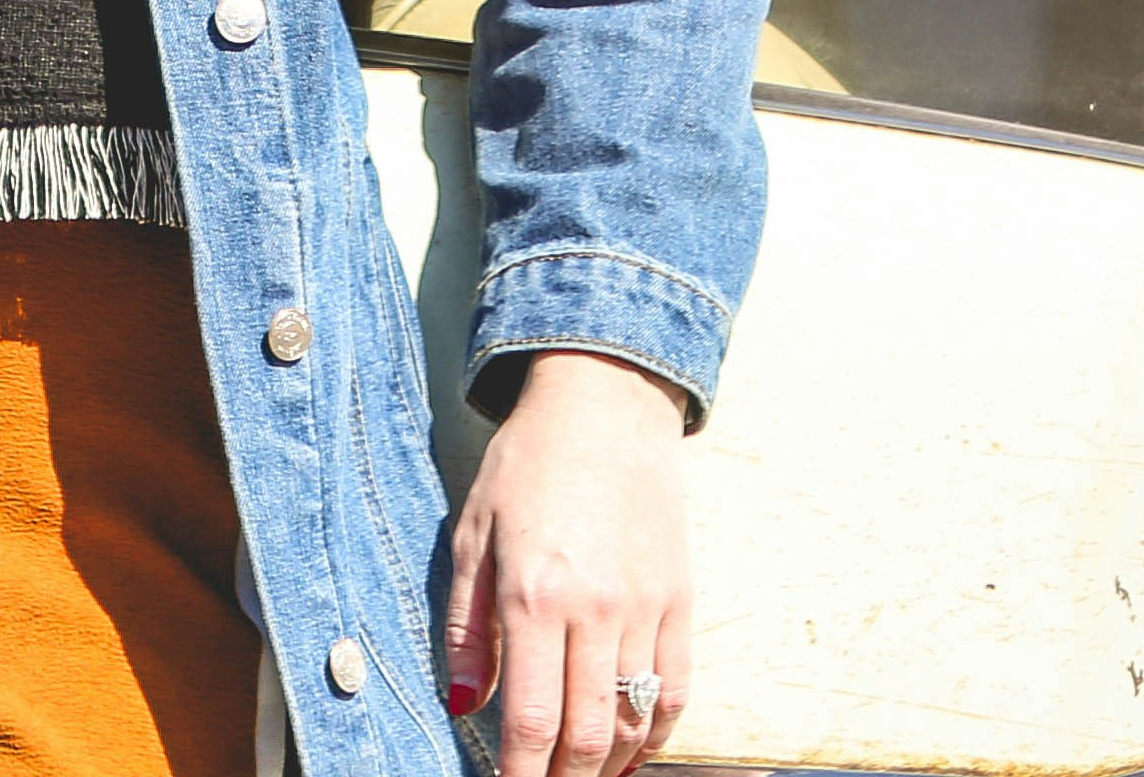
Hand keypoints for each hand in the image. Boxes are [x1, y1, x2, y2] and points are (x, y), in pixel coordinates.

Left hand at [443, 348, 696, 776]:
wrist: (605, 404)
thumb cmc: (528, 463)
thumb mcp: (474, 535)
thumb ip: (466, 627)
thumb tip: (463, 703)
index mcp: (534, 597)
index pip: (531, 719)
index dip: (519, 773)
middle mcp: (596, 612)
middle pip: (586, 735)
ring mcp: (646, 608)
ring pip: (633, 721)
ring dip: (607, 766)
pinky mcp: (680, 599)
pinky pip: (676, 689)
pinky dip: (656, 734)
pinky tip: (633, 752)